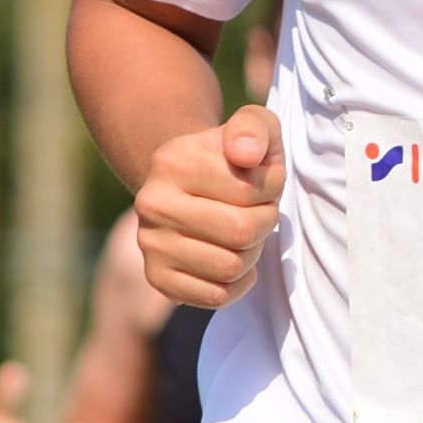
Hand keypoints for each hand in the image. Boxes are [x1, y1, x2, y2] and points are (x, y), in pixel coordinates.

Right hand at [138, 106, 283, 308]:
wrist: (190, 183)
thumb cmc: (232, 155)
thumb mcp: (252, 127)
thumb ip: (255, 128)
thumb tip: (245, 154)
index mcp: (173, 161)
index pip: (248, 190)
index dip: (272, 187)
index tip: (265, 180)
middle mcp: (152, 203)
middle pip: (240, 231)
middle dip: (265, 222)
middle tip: (260, 210)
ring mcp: (150, 243)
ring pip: (231, 267)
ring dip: (253, 252)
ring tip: (244, 232)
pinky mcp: (157, 277)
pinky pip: (216, 296)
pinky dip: (237, 283)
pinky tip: (233, 257)